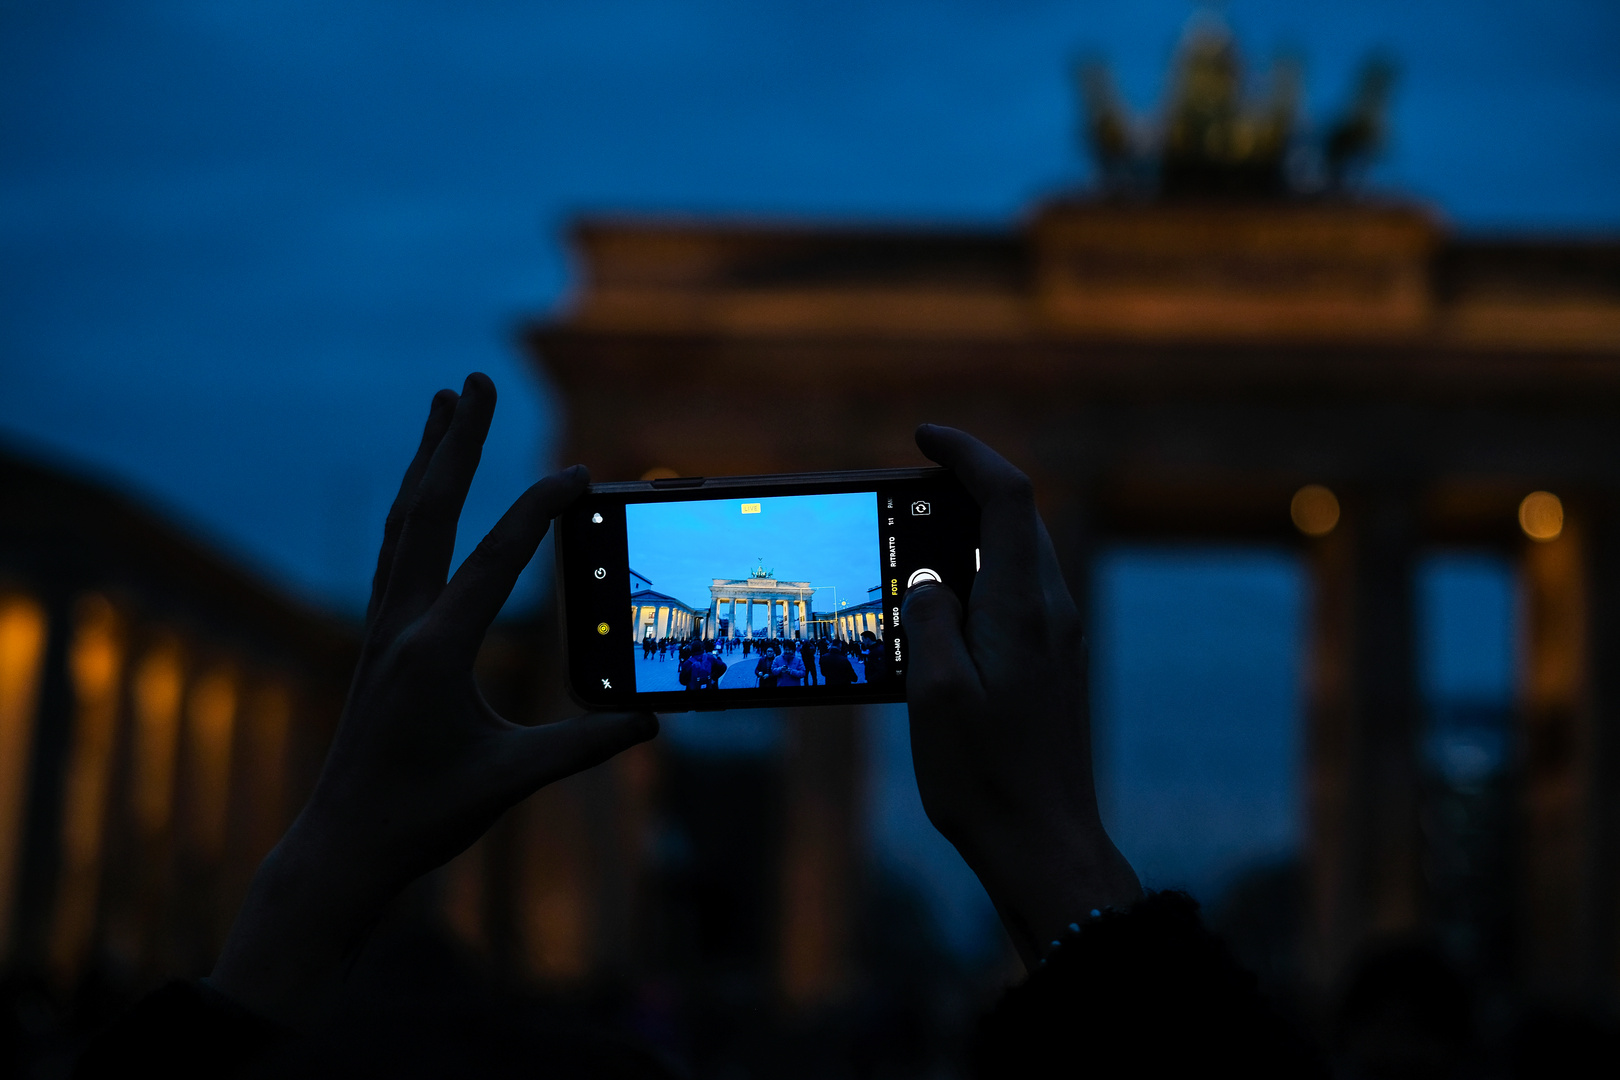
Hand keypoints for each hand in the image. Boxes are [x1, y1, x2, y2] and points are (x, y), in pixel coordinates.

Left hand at [210, 374, 655, 1022]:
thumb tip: (651, 722)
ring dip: (428, 459)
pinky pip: (396, 550)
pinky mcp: (379, 638)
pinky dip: (415, 503)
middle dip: (456, 441)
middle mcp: (400, 624)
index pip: (495, 560)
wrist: (344, 845)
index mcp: (434, 650)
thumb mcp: (511, 781)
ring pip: (404, 521)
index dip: (539, 512)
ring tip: (445, 403)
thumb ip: (583, 747)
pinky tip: (426, 489)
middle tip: (477, 378)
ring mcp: (382, 627)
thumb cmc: (425, 816)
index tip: (577, 472)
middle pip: (428, 510)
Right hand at [902, 424, 1138, 968]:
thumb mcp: (934, 695)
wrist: (1044, 843)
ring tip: (911, 544)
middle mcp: (1051, 611)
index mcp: (1022, 609)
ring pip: (1018, 553)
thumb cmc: (984, 777)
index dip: (968, 453)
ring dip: (969, 531)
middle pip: (1016, 517)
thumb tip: (925, 575)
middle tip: (905, 487)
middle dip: (964, 486)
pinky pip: (1017, 591)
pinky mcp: (1053, 662)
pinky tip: (939, 605)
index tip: (924, 435)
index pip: (1006, 497)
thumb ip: (929, 620)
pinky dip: (979, 572)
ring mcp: (1058, 637)